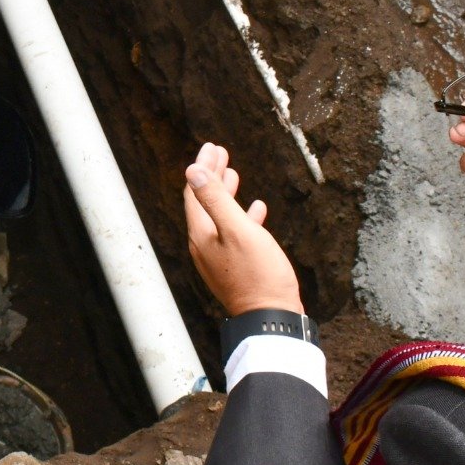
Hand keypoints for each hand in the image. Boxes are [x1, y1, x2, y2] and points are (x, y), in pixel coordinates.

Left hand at [183, 142, 302, 315]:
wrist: (271, 318)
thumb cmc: (258, 274)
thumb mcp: (237, 230)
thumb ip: (216, 200)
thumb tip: (193, 171)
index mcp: (201, 234)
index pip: (195, 192)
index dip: (202, 167)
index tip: (213, 147)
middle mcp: (204, 245)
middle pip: (204, 202)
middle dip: (212, 175)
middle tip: (221, 152)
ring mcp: (219, 257)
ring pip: (218, 216)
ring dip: (225, 193)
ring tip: (234, 174)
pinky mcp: (235, 266)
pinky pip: (234, 233)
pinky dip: (242, 216)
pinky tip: (256, 209)